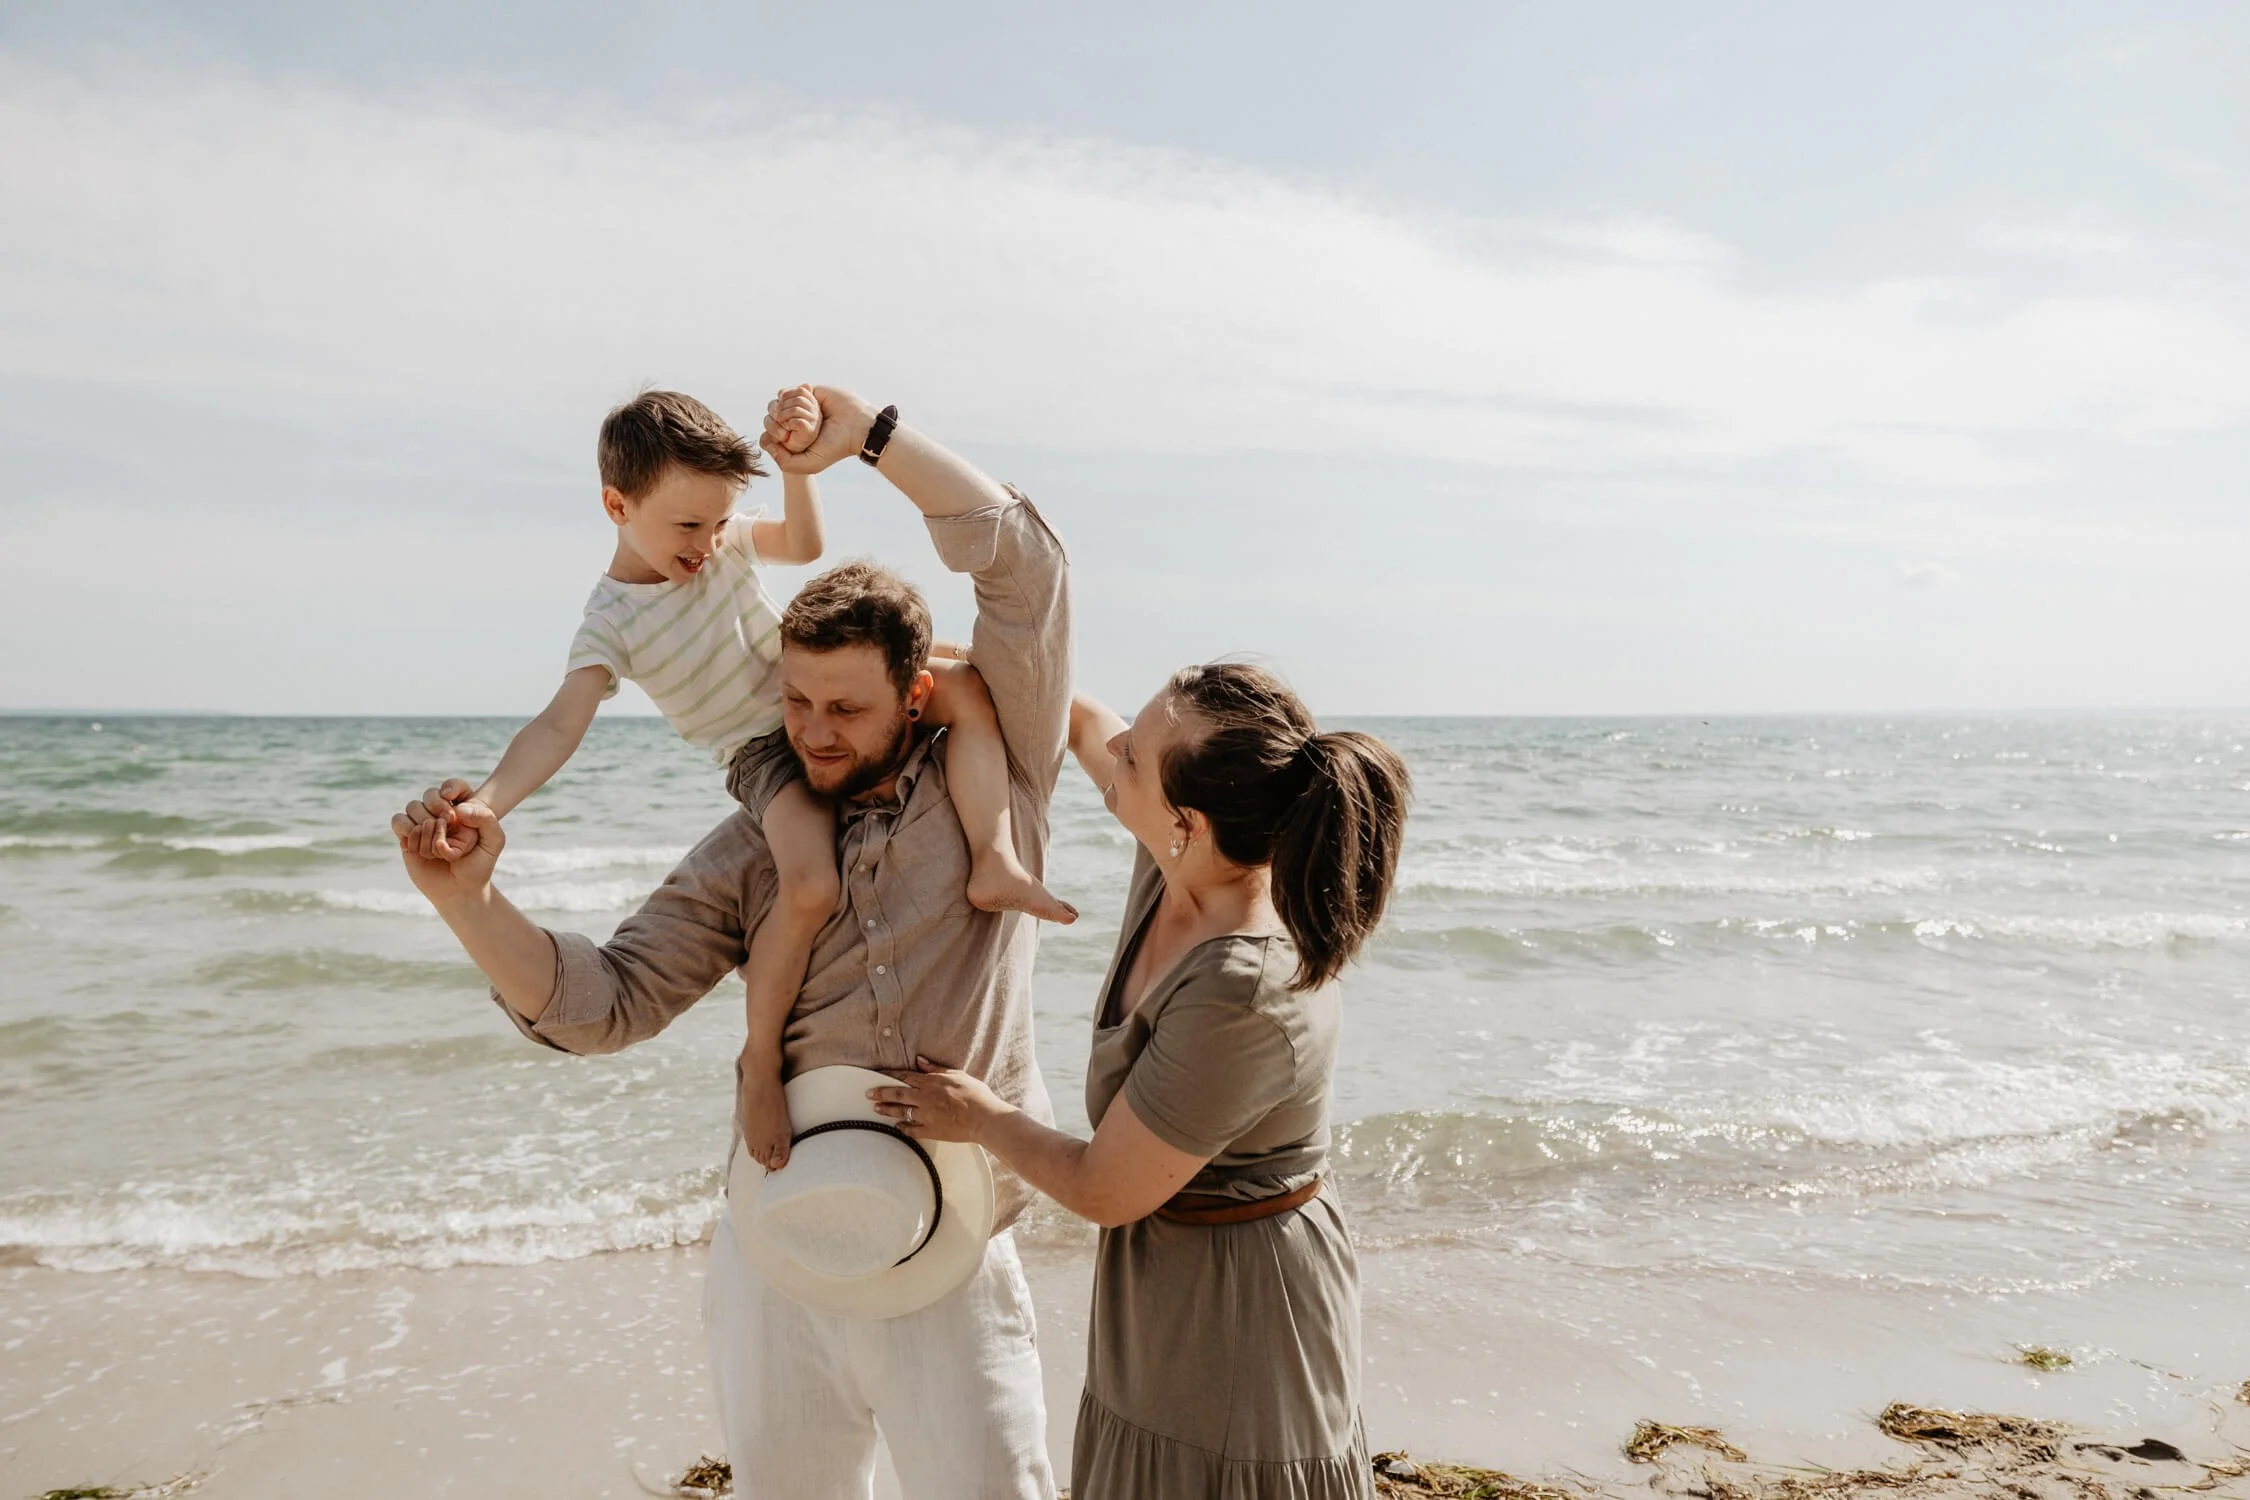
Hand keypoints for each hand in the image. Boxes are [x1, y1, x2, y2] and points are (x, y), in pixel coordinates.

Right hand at [394, 795, 504, 906]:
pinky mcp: (406, 836)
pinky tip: (420, 848)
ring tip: (436, 846)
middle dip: (438, 808)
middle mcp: (441, 813)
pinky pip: (398, 820)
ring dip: (425, 826)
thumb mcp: (494, 841)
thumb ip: (485, 818)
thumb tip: (459, 808)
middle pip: (430, 794)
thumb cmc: (478, 865)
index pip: (454, 786)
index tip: (456, 806)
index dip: (452, 788)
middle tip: (449, 825)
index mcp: (462, 808)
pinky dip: (409, 832)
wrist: (459, 890)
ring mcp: (422, 823)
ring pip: (413, 806)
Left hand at [759, 384, 875, 474]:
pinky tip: (813, 404)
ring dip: (794, 408)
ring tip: (815, 415)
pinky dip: (795, 396)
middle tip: (808, 426)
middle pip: (771, 415)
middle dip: (785, 419)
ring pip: (778, 402)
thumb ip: (785, 463)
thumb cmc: (835, 447)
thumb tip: (765, 441)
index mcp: (792, 438)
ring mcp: (799, 406)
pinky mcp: (806, 392)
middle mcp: (794, 421)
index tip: (786, 437)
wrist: (856, 427)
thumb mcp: (809, 465)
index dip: (772, 433)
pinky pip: (787, 391)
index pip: (769, 432)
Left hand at [868, 1057, 1009, 1144]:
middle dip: (880, 1093)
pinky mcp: (931, 1131)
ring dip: (887, 1109)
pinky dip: (903, 1128)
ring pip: (901, 1112)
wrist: (984, 1118)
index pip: (905, 1076)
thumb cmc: (976, 1094)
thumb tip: (920, 1060)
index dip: (890, 1075)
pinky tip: (897, 1127)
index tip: (879, 1074)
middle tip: (868, 1094)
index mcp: (931, 1082)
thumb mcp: (958, 1075)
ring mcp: (926, 1116)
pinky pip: (912, 1130)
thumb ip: (936, 1068)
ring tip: (876, 1109)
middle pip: (897, 1094)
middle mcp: (925, 1098)